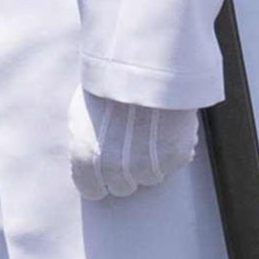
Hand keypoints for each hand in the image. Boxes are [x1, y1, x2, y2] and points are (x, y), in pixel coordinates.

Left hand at [71, 89, 199, 200]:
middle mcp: (114, 169)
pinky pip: (175, 164)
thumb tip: (91, 163)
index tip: (106, 174)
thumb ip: (86, 144)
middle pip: (123, 188)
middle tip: (131, 148)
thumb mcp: (82, 115)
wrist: (146, 68)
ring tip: (150, 134)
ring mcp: (147, 165)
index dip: (100, 181)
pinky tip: (168, 129)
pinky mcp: (175, 157)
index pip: (91, 190)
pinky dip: (174, 151)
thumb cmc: (112, 87)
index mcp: (85, 158)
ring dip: (151, 162)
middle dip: (126, 172)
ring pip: (151, 178)